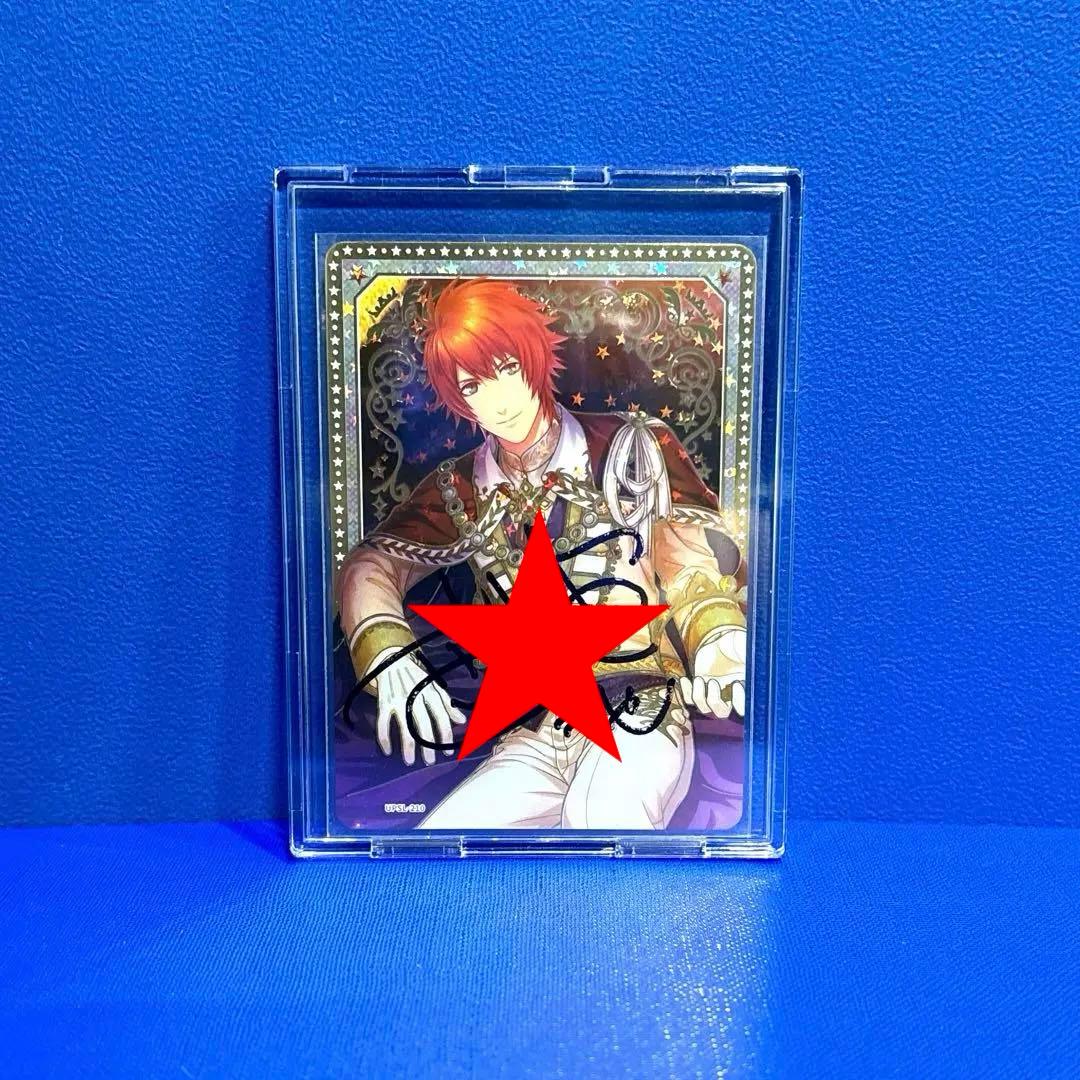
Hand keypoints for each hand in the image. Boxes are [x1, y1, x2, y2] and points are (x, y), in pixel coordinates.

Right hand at [371, 650, 465, 764]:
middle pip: (423, 725)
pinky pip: (383, 723)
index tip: (447, 751)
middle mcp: (415, 697)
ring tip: (410, 761)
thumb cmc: (416, 677)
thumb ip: (448, 704)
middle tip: (429, 761)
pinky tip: (388, 751)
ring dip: (407, 747)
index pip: (441, 716)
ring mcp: (398, 700)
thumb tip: (462, 721)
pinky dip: (384, 738)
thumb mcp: (434, 686)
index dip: (445, 734)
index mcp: (430, 693)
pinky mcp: (383, 702)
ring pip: (404, 727)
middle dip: (427, 746)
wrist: (392, 661)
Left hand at [680, 627, 745, 718]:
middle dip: (714, 701)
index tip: (737, 684)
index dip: (740, 703)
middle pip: (721, 713)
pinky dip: (685, 692)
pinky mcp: (698, 690)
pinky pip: (689, 700)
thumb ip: (746, 655)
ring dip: (699, 696)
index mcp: (745, 691)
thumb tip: (754, 658)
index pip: (744, 709)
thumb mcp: (743, 648)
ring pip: (704, 709)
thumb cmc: (735, 646)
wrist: (719, 643)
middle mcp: (729, 698)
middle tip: (713, 682)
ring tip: (699, 679)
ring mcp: (712, 695)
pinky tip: (685, 680)